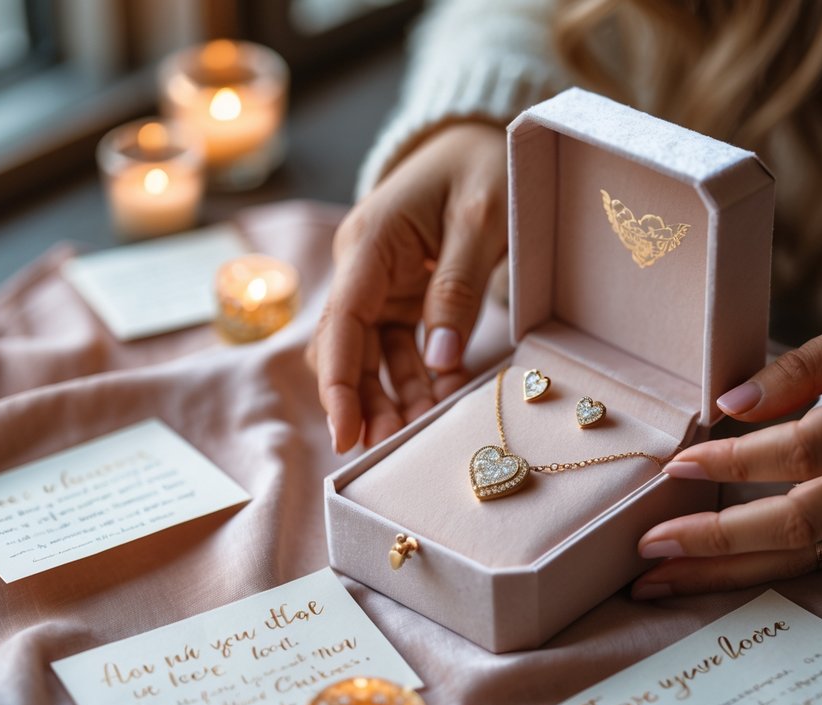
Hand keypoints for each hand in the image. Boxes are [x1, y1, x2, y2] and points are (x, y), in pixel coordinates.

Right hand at [309, 123, 507, 452]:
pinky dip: (414, 378)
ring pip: (371, 355)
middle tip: (392, 449)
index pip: (341, 322)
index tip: (347, 432)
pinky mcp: (402, 297)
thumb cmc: (483, 165)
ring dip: (391, 396)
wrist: (479, 138)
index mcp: (370, 242)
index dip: (338, 383)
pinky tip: (435, 404)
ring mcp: (381, 285)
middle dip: (365, 401)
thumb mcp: (481, 220)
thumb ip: (457, 288)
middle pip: (348, 349)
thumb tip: (439, 362)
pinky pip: (398, 348)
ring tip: (419, 434)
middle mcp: (363, 268)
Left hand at [632, 303, 821, 598]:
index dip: (734, 461)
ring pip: (806, 558)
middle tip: (648, 548)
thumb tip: (729, 402)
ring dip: (728, 574)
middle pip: (798, 523)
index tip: (677, 465)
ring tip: (659, 582)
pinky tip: (712, 576)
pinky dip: (763, 572)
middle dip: (716, 541)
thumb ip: (800, 365)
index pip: (801, 451)